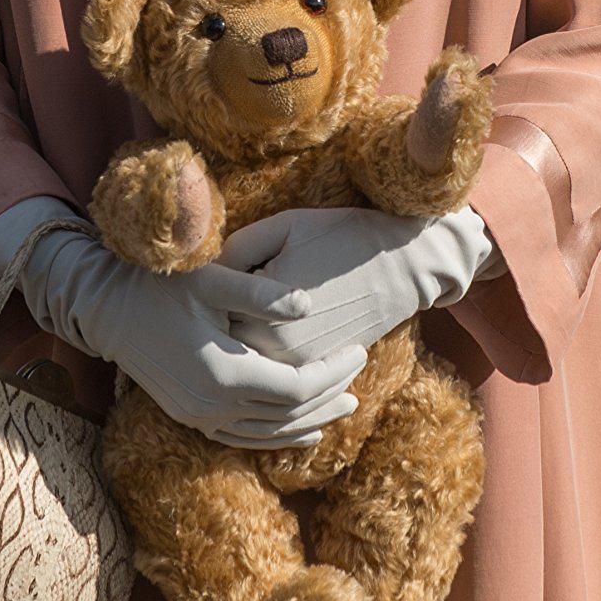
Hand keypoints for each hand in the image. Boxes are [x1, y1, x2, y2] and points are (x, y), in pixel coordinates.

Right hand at [0, 205, 366, 449]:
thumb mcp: (213, 280)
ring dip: (309, 422)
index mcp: (225, 373)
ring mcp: (199, 417)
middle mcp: (213, 406)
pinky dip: (277, 436)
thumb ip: (262, 295)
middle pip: (289, 415)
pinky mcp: (190, 417)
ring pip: (269, 433)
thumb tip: (309, 306)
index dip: (333, 373)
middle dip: (329, 398)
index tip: (359, 351)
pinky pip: (244, 438)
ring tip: (344, 407)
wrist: (108, 308)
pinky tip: (301, 430)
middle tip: (360, 378)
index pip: (298, 387)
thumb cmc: (161, 285)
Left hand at [207, 206, 495, 365]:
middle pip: (224, 349)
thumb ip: (237, 249)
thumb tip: (206, 272)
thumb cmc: (340, 236)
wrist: (401, 265)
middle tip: (207, 307)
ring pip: (251, 367)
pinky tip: (262, 333)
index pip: (208, 319)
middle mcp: (277, 351)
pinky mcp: (318, 370)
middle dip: (214, 330)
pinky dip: (265, 361)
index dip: (202, 302)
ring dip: (238, 350)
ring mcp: (299, 367)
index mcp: (261, 315)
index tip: (199, 284)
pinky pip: (278, 374)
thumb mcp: (283, 226)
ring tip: (234, 320)